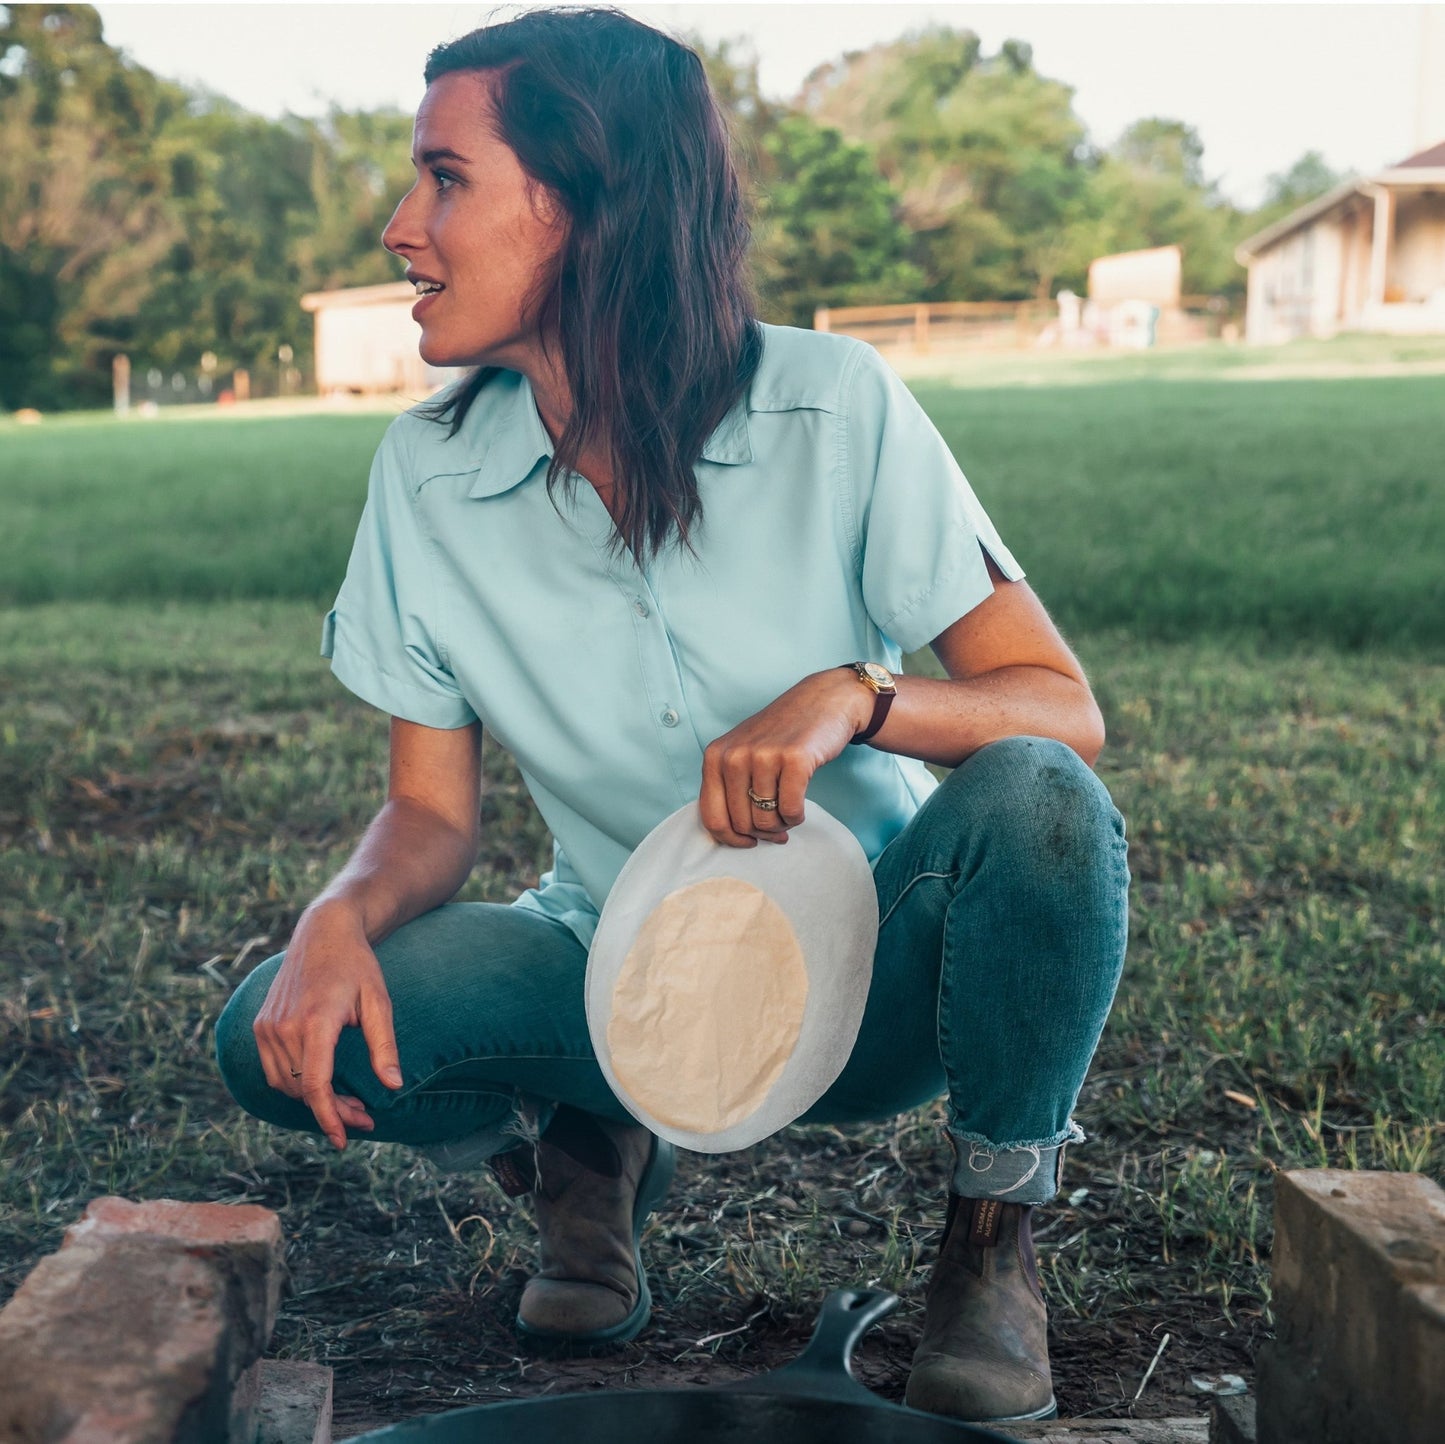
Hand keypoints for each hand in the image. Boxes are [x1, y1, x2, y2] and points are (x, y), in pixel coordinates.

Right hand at [251, 901, 403, 1149]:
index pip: (315, 1086)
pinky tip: (324, 1084)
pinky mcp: (261, 1025)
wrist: (323, 932)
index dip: (329, 1118)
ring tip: (350, 1102)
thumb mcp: (379, 1002)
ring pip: (286, 1084)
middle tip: (364, 1117)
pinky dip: (297, 1083)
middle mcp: (283, 1027)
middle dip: (332, 1111)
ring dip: (314, 1100)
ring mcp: (267, 1026)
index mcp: (315, 1021)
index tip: (342, 1140)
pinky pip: (275, 1069)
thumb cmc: (357, 966)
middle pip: (303, 1089)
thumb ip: (384, 1046)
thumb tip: (393, 1087)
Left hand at [699, 668, 871, 846]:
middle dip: (762, 832)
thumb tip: (733, 835)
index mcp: (714, 756)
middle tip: (778, 826)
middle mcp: (734, 755)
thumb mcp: (742, 753)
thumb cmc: (782, 734)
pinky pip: (790, 811)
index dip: (731, 839)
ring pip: (765, 820)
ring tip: (789, 812)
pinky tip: (800, 806)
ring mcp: (763, 756)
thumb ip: (728, 788)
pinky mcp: (794, 759)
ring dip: (781, 825)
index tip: (749, 842)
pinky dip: (796, 817)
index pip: (712, 817)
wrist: (822, 701)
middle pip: (741, 823)